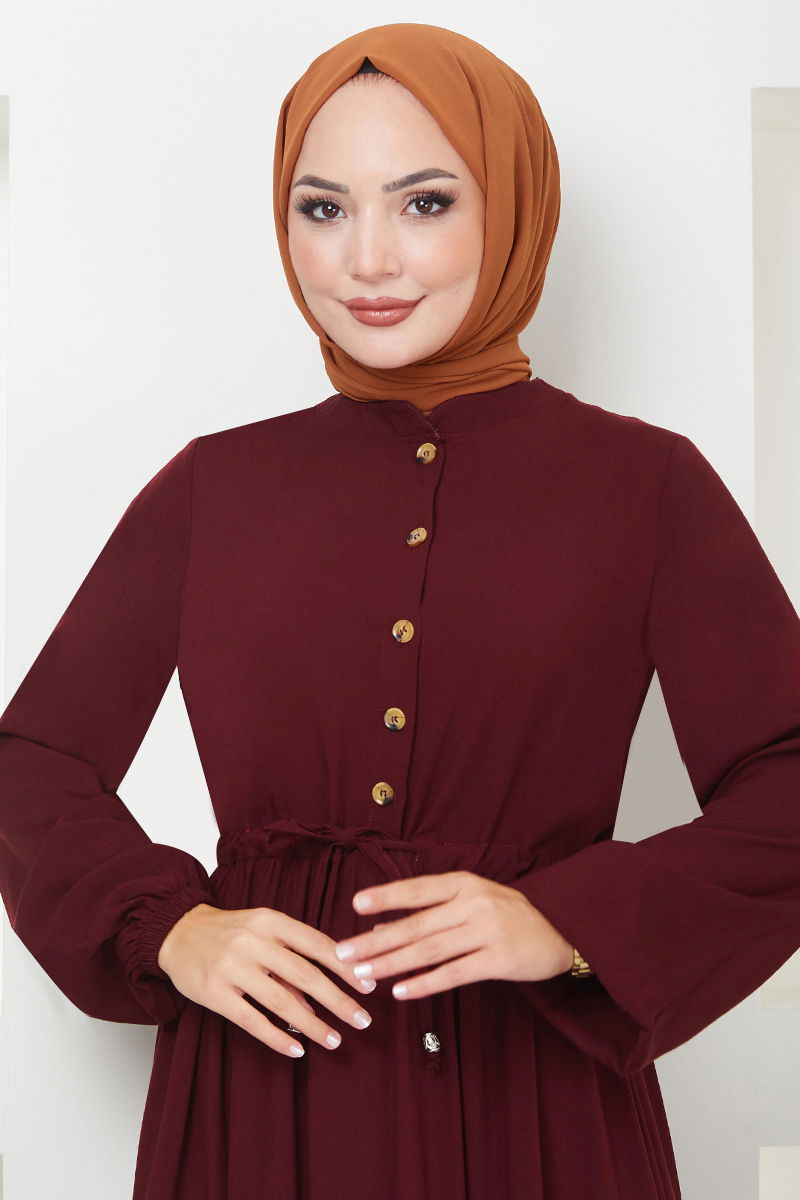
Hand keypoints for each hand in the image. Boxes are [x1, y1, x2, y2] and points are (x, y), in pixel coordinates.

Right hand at [157, 903, 376, 1058]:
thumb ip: (291, 958)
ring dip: (313, 1025)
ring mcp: (232, 967)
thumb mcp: (262, 931)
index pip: (317, 944)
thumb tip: (322, 999)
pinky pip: (252, 1020)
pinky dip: (277, 1038)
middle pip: (306, 975)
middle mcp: (253, 941)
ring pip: (282, 1001)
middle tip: (362, 1020)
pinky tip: (297, 1051)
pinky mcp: (214, 993)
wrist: (177, 932)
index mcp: (271, 921)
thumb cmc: (229, 932)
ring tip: (334, 1040)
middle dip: (338, 1000)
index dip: (346, 967)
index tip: (369, 987)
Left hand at [334, 872, 573, 1000]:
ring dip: (392, 963)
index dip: (386, 896)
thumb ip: (431, 912)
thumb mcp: (471, 901)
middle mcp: (474, 903)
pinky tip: (401, 991)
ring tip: (363, 974)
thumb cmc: (507, 914)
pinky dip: (425, 983)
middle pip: (417, 924)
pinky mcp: (499, 960)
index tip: (355, 904)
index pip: (418, 889)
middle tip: (344, 952)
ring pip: (430, 950)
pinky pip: (454, 974)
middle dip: (376, 940)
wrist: (560, 930)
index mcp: (465, 883)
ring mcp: (487, 931)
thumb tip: (380, 927)